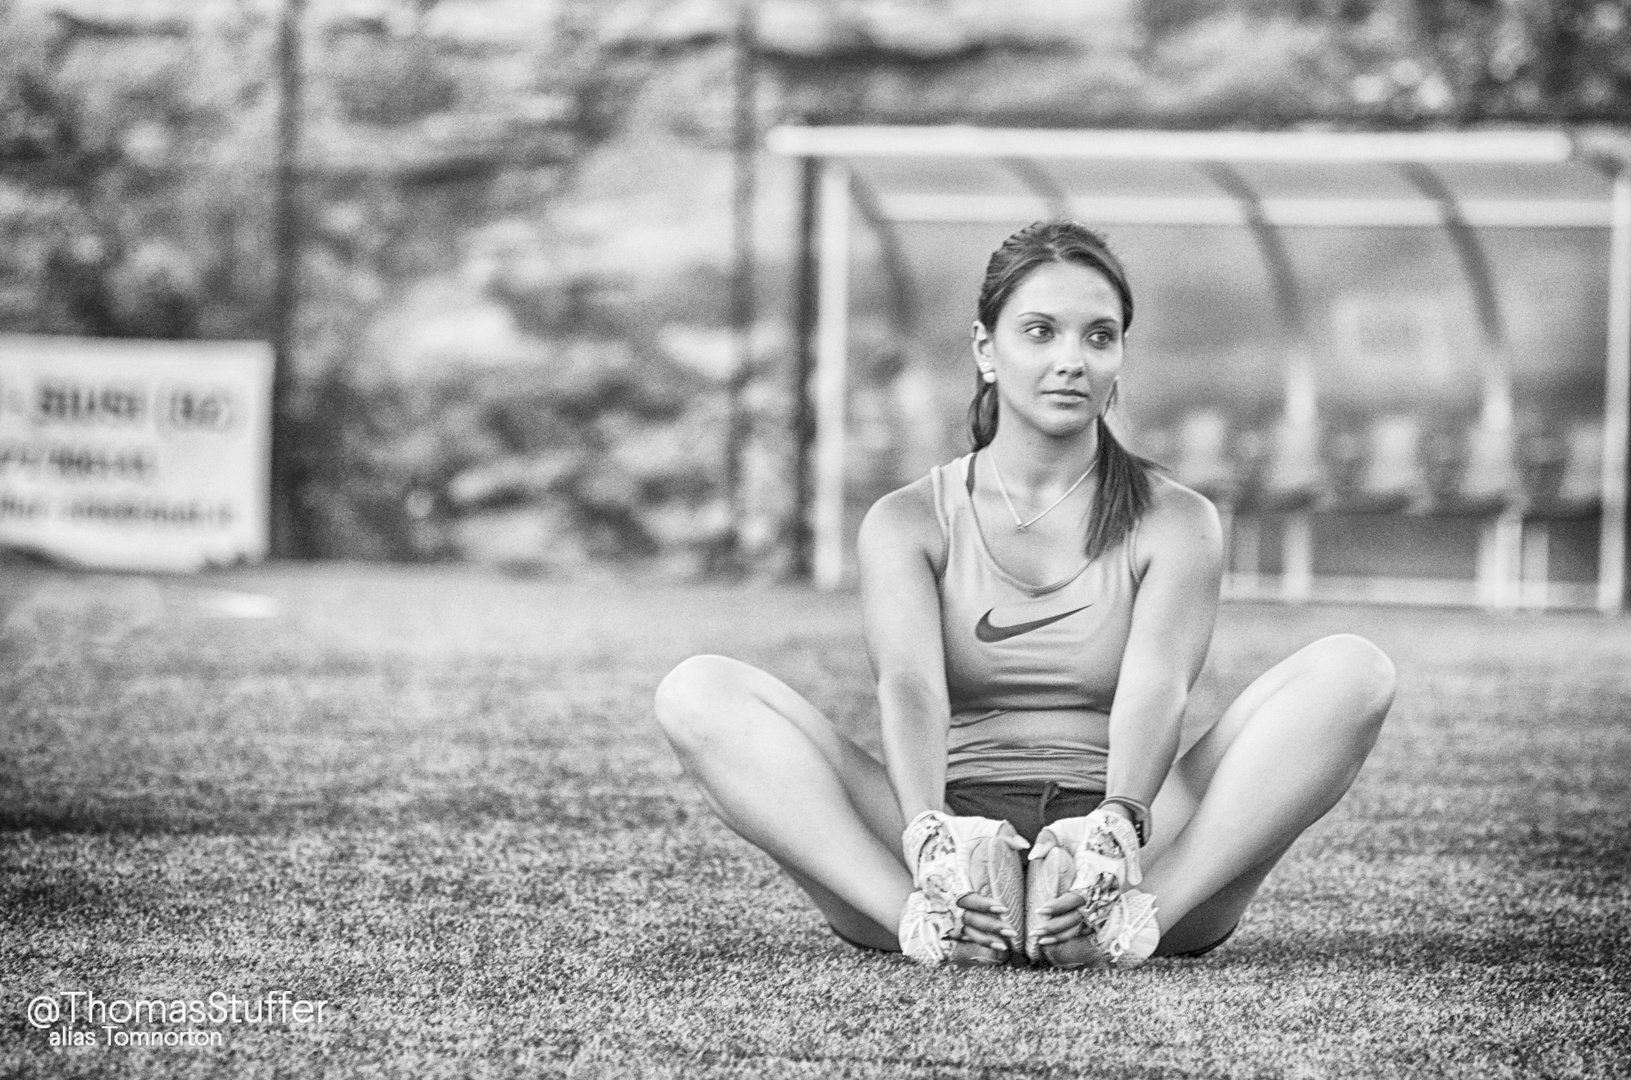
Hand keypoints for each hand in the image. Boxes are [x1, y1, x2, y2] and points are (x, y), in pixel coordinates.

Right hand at [900, 811, 1027, 950]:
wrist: (925, 836)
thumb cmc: (954, 831)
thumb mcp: (976, 827)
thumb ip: (1002, 834)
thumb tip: (1025, 845)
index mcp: (950, 874)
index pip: (967, 896)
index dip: (984, 904)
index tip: (1003, 909)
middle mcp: (943, 893)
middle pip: (966, 917)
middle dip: (989, 927)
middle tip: (1011, 932)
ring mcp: (941, 904)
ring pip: (963, 928)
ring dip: (983, 939)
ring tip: (1005, 946)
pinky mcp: (943, 909)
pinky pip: (959, 930)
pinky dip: (974, 940)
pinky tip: (991, 946)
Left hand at [1025, 807, 1141, 957]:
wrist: (1114, 828)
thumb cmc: (1085, 828)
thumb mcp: (1063, 827)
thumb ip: (1047, 839)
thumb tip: (1033, 856)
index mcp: (1095, 872)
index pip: (1078, 897)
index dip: (1060, 906)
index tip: (1041, 910)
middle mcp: (1104, 889)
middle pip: (1081, 917)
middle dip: (1058, 927)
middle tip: (1035, 933)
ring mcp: (1106, 897)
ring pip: (1086, 924)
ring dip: (1065, 935)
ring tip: (1042, 942)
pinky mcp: (1104, 901)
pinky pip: (1089, 922)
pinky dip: (1074, 932)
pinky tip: (1057, 939)